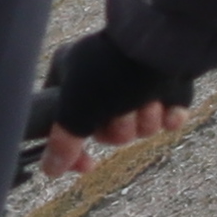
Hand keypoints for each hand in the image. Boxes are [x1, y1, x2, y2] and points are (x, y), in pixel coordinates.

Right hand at [28, 33, 195, 175]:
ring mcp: (136, 83)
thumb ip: (63, 143)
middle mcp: (101, 80)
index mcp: (71, 77)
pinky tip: (165, 103)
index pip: (64, 123)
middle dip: (120, 128)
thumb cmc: (110, 71)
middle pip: (108, 131)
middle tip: (122, 111)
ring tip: (146, 99)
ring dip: (144, 120)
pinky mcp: (166, 88)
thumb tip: (49, 169)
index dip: (74, 149)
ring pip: (139, 127)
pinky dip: (167, 114)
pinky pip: (165, 119)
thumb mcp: (76, 109)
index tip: (88, 165)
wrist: (163, 46)